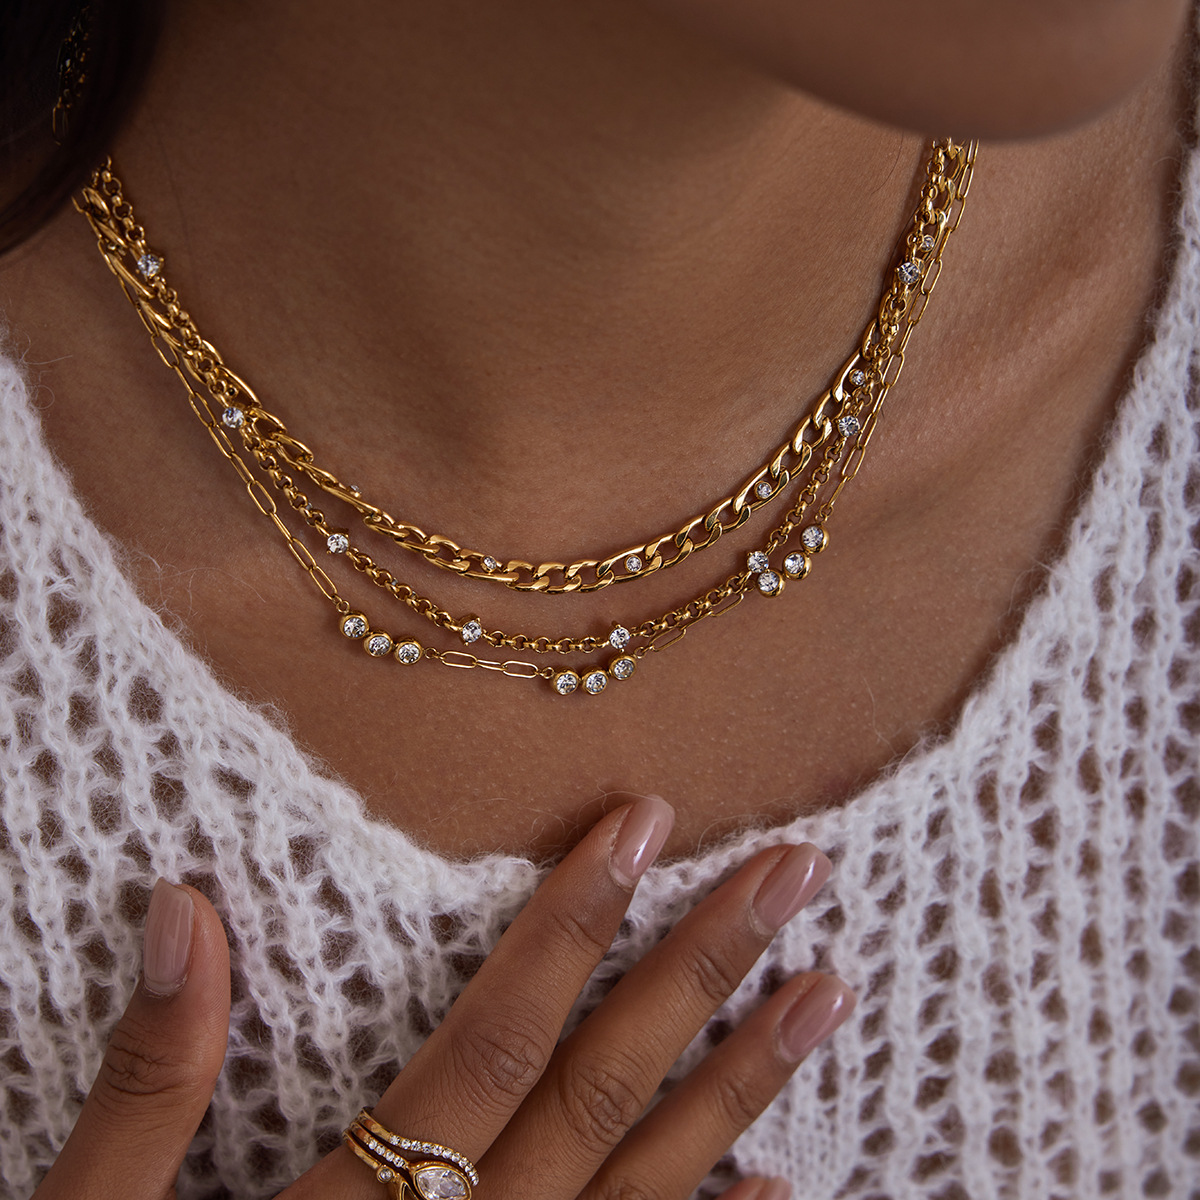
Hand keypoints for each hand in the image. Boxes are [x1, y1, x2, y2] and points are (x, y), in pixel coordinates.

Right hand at [33, 797, 852, 1199]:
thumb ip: (150, 1081)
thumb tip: (183, 910)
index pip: (500, 1035)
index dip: (573, 919)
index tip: (644, 819)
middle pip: (604, 1092)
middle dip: (703, 972)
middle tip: (795, 873)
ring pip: (650, 1189)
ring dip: (746, 1087)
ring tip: (829, 992)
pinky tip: (777, 1189)